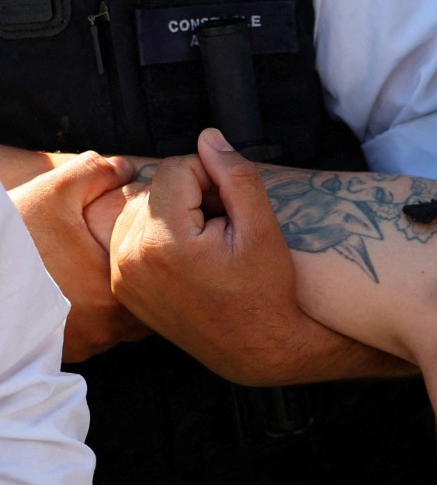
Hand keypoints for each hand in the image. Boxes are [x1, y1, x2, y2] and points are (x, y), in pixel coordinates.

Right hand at [8, 152, 150, 361]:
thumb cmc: (11, 238)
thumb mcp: (52, 191)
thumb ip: (96, 172)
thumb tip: (126, 167)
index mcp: (111, 293)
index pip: (158, 279)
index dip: (154, 260)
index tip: (148, 247)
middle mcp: (103, 328)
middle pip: (143, 308)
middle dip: (140, 287)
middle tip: (132, 264)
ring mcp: (82, 345)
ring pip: (120, 327)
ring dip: (116, 307)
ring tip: (104, 279)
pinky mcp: (62, 354)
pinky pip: (93, 339)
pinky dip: (92, 321)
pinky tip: (81, 297)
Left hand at [109, 129, 409, 384]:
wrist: (258, 347)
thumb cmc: (266, 291)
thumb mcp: (262, 228)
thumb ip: (235, 176)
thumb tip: (209, 137)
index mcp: (164, 241)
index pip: (177, 168)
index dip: (212, 177)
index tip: (233, 207)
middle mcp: (131, 258)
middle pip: (156, 186)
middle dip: (191, 194)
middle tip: (223, 225)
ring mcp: (122, 276)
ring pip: (142, 208)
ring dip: (174, 212)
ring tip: (207, 241)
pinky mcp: (123, 288)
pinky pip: (131, 236)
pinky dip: (158, 235)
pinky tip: (189, 256)